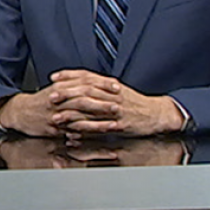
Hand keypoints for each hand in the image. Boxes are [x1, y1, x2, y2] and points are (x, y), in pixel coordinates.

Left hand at [0, 70, 184, 137]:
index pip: (87, 76)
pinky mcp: (119, 124)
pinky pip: (99, 128)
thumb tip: (80, 83)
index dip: (69, 76)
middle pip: (86, 90)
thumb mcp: (119, 89)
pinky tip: (73, 134)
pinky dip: (85, 131)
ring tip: (57, 117)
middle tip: (52, 95)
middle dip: (67, 93)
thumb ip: (100, 86)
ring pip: (91, 109)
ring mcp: (116, 110)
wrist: (157, 114)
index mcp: (111, 85)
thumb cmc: (135, 103)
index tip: (54, 77)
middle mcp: (112, 94)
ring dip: (72, 113)